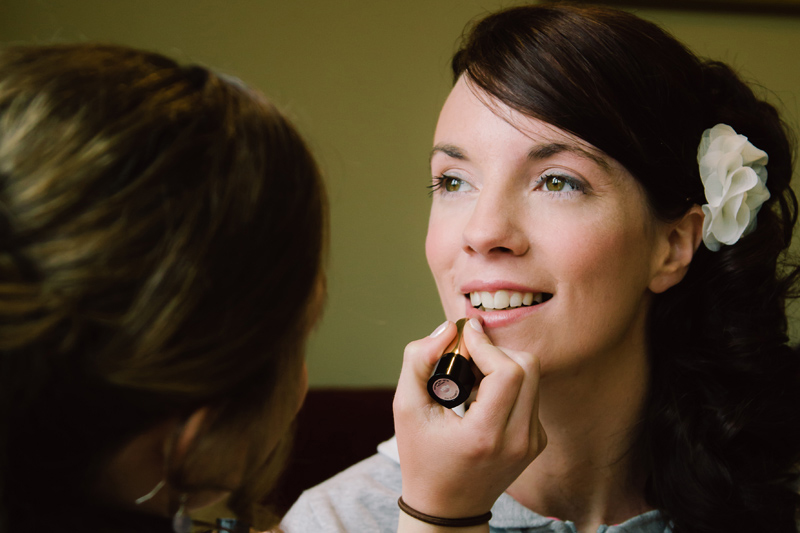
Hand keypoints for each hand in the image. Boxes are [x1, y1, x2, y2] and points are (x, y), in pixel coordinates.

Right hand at [393, 319, 545, 521]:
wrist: (447, 508)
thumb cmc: (422, 458)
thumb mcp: (406, 408)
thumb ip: (419, 361)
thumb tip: (447, 329)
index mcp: (486, 435)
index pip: (507, 371)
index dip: (485, 344)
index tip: (463, 334)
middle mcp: (518, 440)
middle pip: (527, 367)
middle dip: (495, 350)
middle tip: (466, 356)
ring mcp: (532, 441)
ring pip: (532, 376)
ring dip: (502, 365)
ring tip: (471, 378)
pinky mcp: (537, 440)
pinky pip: (531, 393)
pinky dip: (508, 384)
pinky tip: (482, 397)